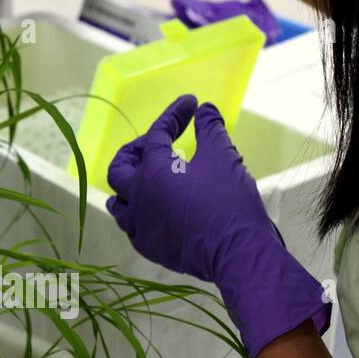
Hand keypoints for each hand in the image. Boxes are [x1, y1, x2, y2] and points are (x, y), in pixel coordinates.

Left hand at [106, 95, 329, 357]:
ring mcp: (140, 225)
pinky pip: (133, 227)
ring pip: (119, 202)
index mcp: (152, 172)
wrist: (239, 253)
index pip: (156, 135)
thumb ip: (210, 130)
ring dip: (129, 187)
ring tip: (146, 179)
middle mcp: (137, 197)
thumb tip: (206, 109)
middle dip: (135, 150)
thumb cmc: (229, 202)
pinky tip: (155, 211)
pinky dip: (139, 214)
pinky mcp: (150, 247)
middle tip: (155, 144)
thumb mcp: (223, 158)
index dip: (173, 116)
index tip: (190, 104)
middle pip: (119, 168)